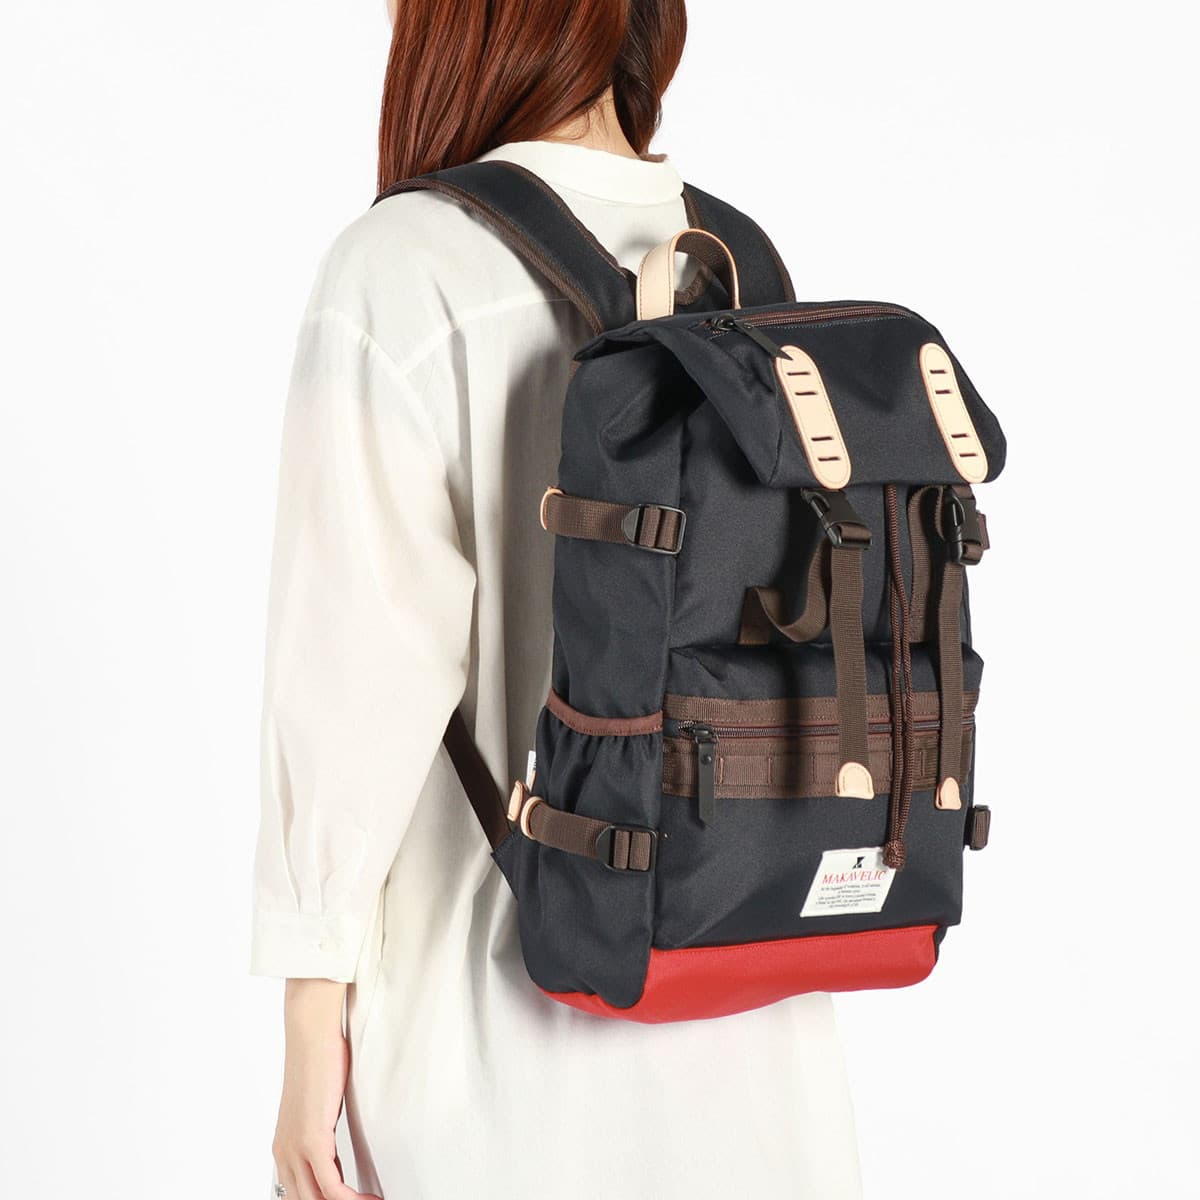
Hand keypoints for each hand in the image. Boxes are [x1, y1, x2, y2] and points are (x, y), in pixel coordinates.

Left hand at [271, 979, 381, 1199]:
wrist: (311, 1036)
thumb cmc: (319, 1062)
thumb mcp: (317, 1108)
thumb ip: (321, 1134)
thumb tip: (335, 1153)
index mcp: (282, 1149)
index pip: (300, 1194)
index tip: (353, 1199)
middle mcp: (283, 1154)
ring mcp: (295, 1149)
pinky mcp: (311, 1141)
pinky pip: (331, 1187)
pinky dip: (351, 1199)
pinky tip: (370, 1199)